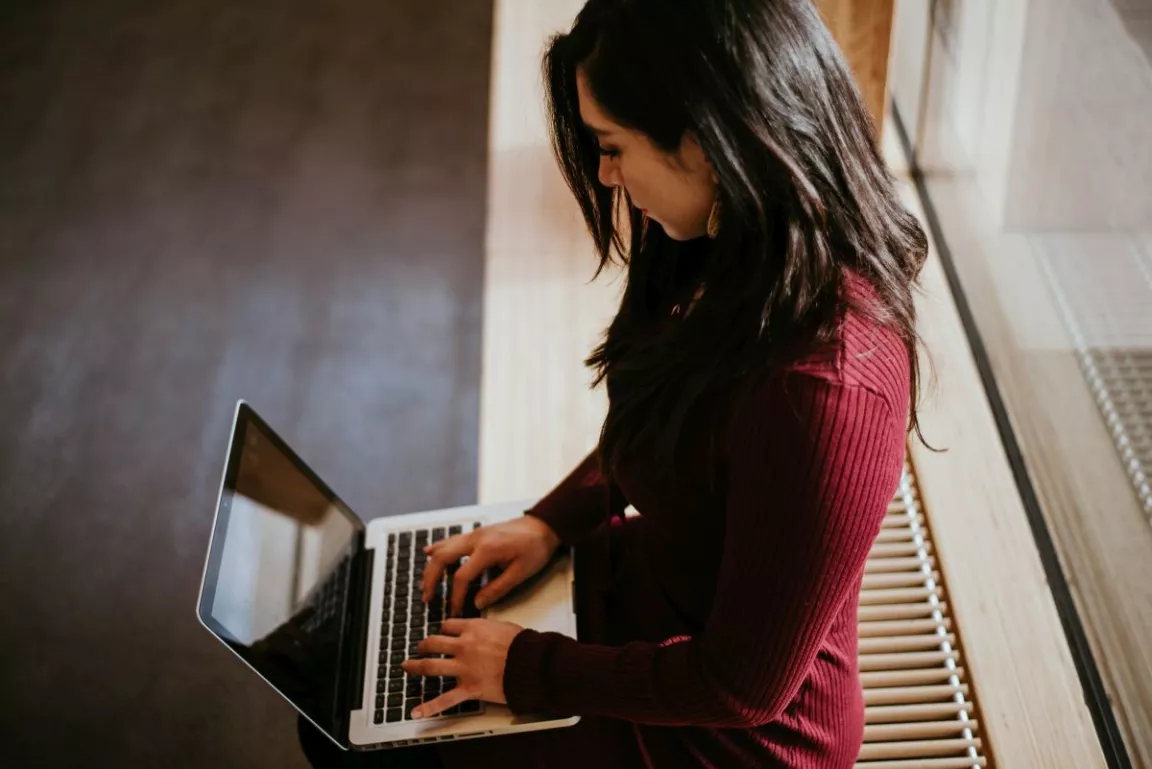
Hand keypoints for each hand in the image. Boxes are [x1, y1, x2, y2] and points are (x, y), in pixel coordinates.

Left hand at [401, 618, 522, 717]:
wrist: (531, 664)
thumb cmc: (523, 645)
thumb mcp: (503, 626)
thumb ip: (487, 628)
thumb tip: (484, 629)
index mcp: (473, 628)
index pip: (448, 625)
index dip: (443, 629)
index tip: (441, 632)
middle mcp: (464, 646)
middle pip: (434, 642)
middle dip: (424, 645)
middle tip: (420, 647)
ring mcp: (464, 668)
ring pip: (431, 665)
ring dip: (416, 666)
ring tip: (407, 667)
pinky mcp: (469, 688)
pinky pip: (445, 699)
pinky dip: (429, 707)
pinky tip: (416, 712)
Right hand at [421, 516, 560, 615]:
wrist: (543, 525)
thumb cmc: (535, 548)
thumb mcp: (521, 572)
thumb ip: (497, 589)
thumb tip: (477, 603)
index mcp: (487, 550)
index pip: (461, 576)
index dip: (454, 596)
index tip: (454, 609)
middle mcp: (476, 539)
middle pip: (442, 558)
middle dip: (431, 579)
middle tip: (427, 598)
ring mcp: (474, 534)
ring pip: (443, 548)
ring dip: (431, 566)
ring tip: (426, 584)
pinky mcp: (477, 533)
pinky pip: (451, 540)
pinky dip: (438, 548)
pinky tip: (428, 553)